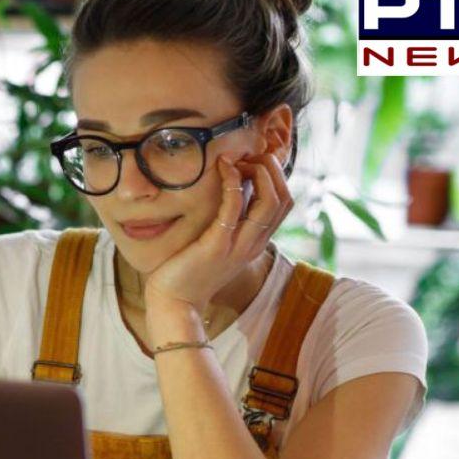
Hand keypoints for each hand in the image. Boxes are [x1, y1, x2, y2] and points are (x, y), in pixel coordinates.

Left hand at [143, 152, 292, 333]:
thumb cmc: (189, 270)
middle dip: (272, 169)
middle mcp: (253, 244)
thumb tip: (230, 190)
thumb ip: (229, 223)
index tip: (252, 162)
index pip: (284, 203)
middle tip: (248, 156)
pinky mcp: (217, 245)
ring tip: (237, 159)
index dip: (275, 176)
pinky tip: (223, 168)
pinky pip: (235, 207)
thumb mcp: (217, 244)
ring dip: (259, 172)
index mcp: (256, 242)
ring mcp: (238, 245)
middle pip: (284, 198)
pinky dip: (233, 183)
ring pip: (270, 201)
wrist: (175, 303)